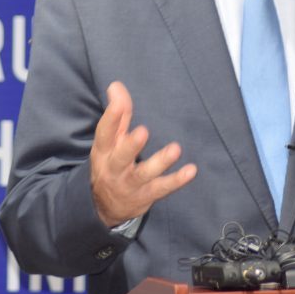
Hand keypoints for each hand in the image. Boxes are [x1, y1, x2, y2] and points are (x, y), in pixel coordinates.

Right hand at [90, 81, 197, 226]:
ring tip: (175, 149)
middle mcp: (114, 168)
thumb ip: (117, 115)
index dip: (111, 117)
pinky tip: (191, 170)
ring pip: (144, 174)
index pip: (104, 133)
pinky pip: (162, 188)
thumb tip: (116, 85)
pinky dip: (176, 180)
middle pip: (122, 157)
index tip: (119, 102)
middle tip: (143, 131)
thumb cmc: (110, 164)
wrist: (105, 208)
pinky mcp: (146, 195)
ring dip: (160, 162)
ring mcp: (130, 184)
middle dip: (131, 145)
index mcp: (103, 151)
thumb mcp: (108, 142)